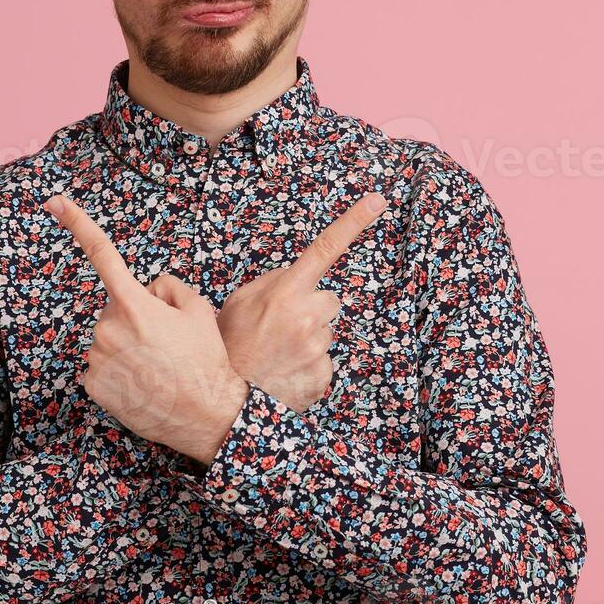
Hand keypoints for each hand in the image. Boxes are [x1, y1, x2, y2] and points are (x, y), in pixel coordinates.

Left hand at [46, 193, 248, 465]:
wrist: (206, 415)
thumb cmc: (205, 359)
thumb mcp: (198, 309)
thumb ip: (166, 286)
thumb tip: (146, 289)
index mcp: (134, 304)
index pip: (103, 255)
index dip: (78, 224)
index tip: (55, 202)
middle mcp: (108, 328)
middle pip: (116, 309)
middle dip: (135, 317)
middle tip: (165, 343)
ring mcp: (96, 358)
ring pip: (108, 339)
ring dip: (127, 347)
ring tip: (157, 367)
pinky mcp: (91, 384)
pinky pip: (101, 365)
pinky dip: (118, 372)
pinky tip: (142, 383)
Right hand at [217, 192, 386, 412]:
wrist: (226, 402)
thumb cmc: (231, 345)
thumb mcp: (239, 301)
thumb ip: (272, 282)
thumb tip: (297, 278)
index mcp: (286, 292)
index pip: (325, 249)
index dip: (353, 222)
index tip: (377, 200)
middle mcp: (308, 317)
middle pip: (329, 300)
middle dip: (311, 309)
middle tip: (280, 328)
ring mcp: (319, 348)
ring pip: (325, 332)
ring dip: (308, 339)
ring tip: (278, 352)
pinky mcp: (324, 375)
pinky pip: (324, 361)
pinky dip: (308, 365)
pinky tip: (286, 371)